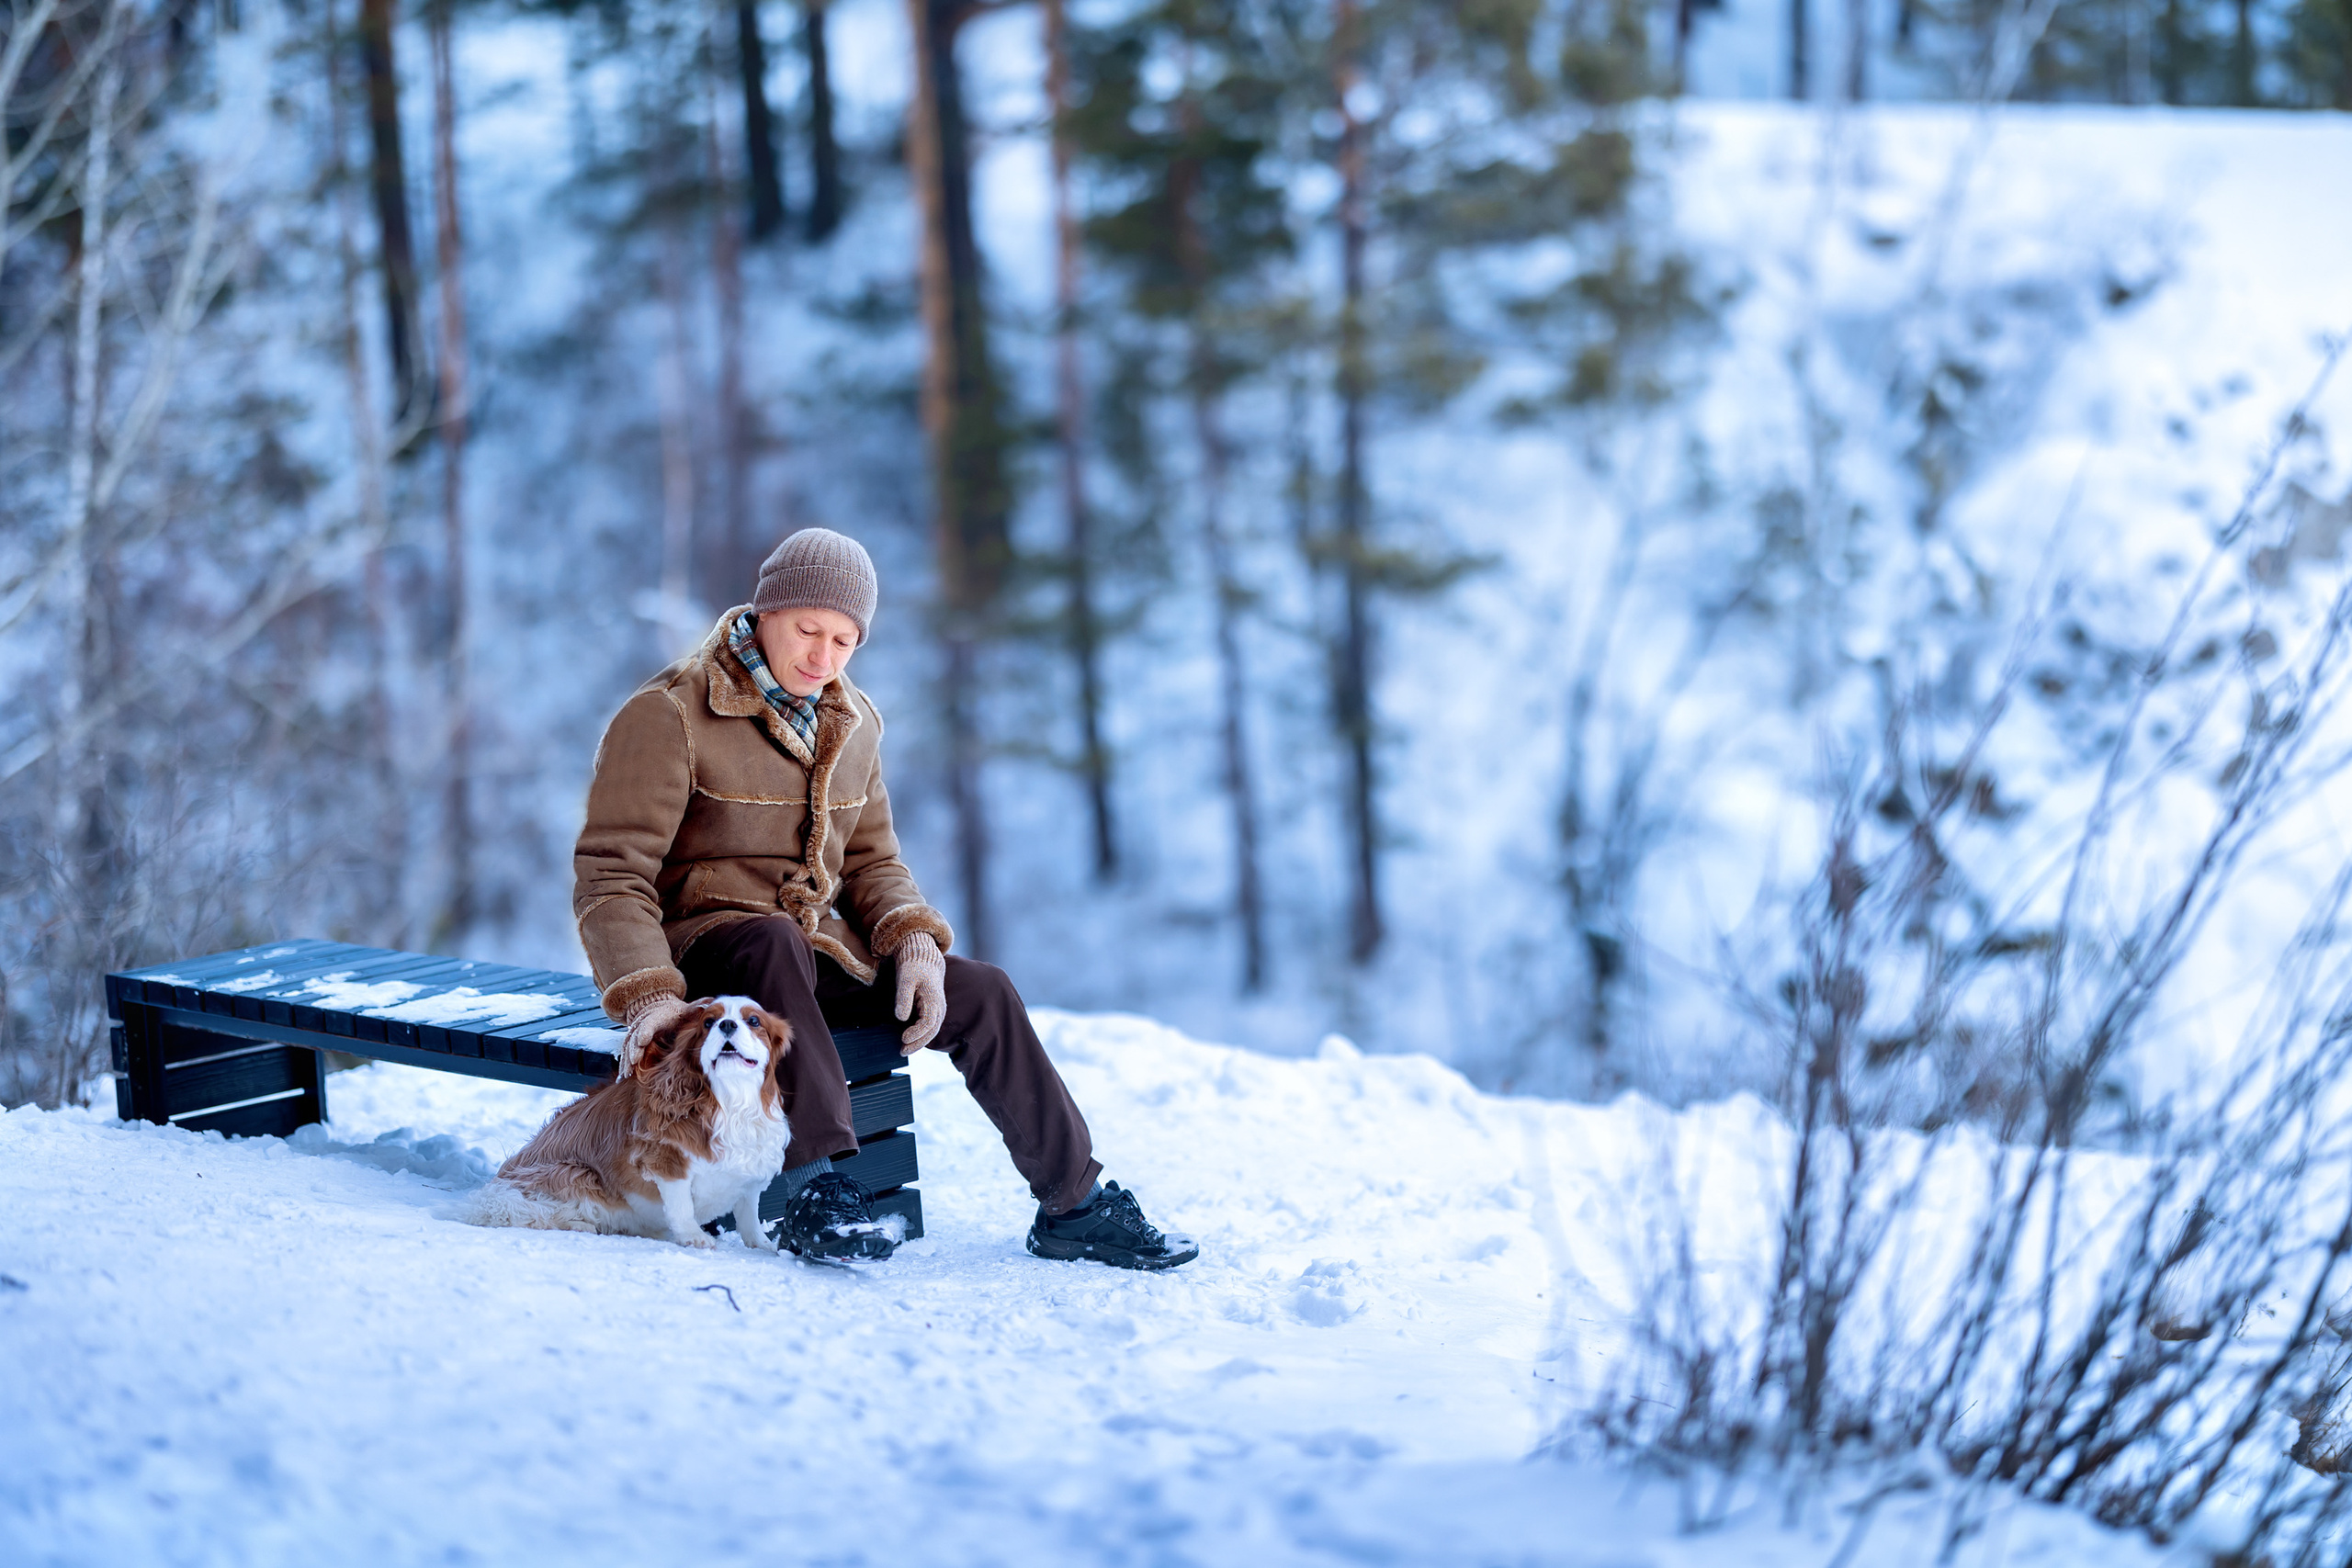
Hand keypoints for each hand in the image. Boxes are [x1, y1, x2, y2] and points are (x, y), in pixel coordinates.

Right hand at [620, 993, 698, 1078]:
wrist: (657, 1007)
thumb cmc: (675, 1012)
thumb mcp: (686, 1009)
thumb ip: (696, 1008)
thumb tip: (709, 1002)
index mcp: (658, 1015)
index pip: (649, 1023)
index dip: (645, 1031)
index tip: (643, 1040)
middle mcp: (644, 1024)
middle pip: (635, 1036)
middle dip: (634, 1049)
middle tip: (634, 1060)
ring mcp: (636, 1033)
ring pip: (628, 1046)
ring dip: (627, 1059)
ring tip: (627, 1071)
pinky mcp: (632, 1042)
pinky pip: (626, 1052)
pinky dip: (625, 1063)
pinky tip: (624, 1075)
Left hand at [893, 933, 946, 1053]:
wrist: (924, 958)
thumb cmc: (914, 967)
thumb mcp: (905, 979)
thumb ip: (903, 998)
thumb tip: (901, 1017)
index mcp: (934, 1000)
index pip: (928, 1023)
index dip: (916, 1034)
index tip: (903, 1039)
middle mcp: (939, 1007)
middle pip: (931, 1031)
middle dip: (917, 1043)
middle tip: (902, 1051)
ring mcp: (938, 1009)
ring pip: (931, 1031)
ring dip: (919, 1042)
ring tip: (904, 1049)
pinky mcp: (934, 1009)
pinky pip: (929, 1026)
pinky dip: (921, 1035)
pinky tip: (909, 1039)